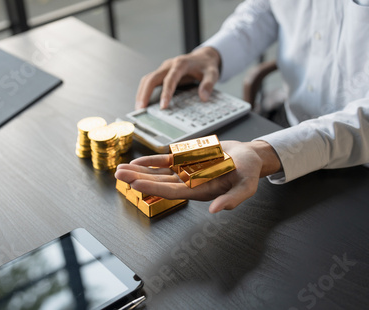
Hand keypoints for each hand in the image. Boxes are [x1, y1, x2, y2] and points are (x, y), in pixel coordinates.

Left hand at [114, 140, 281, 212]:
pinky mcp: (186, 161)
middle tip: (119, 176)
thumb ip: (233, 199)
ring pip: (158, 173)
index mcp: (200, 191)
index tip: (136, 185)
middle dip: (138, 179)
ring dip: (139, 171)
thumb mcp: (247, 185)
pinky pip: (165, 161)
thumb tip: (216, 211)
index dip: (153, 188)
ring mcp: (186, 172)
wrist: (249, 157)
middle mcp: (189, 183)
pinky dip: (151, 161)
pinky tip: (137, 162)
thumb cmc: (249, 171)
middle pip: (159, 183)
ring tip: (120, 170)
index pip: (172, 191)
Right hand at [135, 46, 221, 109]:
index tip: (163, 106)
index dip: (166, 93)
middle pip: (152, 78)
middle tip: (141, 109)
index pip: (170, 79)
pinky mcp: (161, 74)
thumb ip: (208, 84)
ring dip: (141, 94)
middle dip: (145, 94)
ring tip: (139, 109)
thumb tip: (203, 97)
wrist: (203, 57)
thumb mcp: (213, 73)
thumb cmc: (206, 65)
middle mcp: (169, 65)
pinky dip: (144, 92)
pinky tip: (143, 103)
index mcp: (180, 64)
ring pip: (147, 80)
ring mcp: (163, 69)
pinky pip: (149, 82)